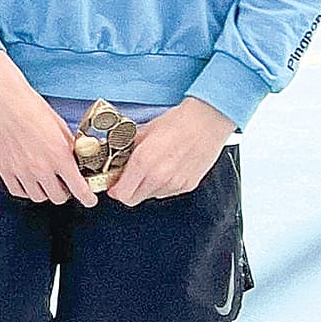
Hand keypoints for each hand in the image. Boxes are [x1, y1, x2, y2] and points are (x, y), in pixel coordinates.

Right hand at [0, 49, 96, 205]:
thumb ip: (70, 146)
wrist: (3, 100)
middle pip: (59, 197)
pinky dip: (25, 190)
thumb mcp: (60, 126)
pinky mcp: (4, 168)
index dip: (87, 198)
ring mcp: (21, 170)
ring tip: (45, 181)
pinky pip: (17, 191)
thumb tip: (77, 158)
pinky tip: (28, 181)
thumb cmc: (30, 106)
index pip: (79, 189)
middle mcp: (41, 167)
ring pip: (38, 197)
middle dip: (66, 192)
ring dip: (45, 192)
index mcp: (59, 156)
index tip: (88, 199)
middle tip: (65, 183)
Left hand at [107, 98, 233, 205]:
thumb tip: (117, 157)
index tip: (113, 183)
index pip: (121, 193)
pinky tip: (165, 169)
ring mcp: (174, 184)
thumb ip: (127, 149)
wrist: (207, 121)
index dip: (113, 189)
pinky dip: (162, 185)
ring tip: (150, 169)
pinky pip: (167, 192)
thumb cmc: (178, 122)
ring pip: (150, 196)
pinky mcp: (188, 186)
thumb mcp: (143, 131)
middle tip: (127, 178)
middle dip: (126, 190)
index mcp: (143, 163)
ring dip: (145, 187)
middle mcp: (159, 177)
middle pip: (133, 199)